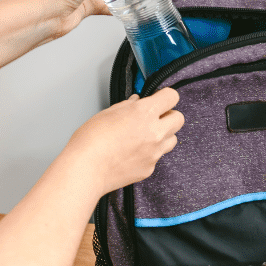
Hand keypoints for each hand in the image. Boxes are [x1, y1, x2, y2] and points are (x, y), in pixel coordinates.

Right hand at [64, 88, 184, 195]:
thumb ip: (127, 106)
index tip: (160, 99)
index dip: (165, 96)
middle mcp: (155, 132)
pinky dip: (150, 153)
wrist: (86, 169)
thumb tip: (136, 102)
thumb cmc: (91, 140)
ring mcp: (155, 152)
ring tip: (144, 136)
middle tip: (155, 118)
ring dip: (163, 135)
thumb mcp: (107, 113)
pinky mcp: (151, 167)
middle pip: (179, 119)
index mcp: (145, 113)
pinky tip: (133, 153)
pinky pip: (158, 156)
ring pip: (173, 139)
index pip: (172, 96)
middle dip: (169, 116)